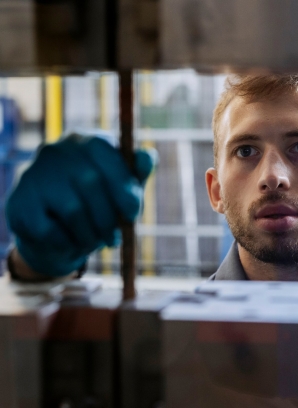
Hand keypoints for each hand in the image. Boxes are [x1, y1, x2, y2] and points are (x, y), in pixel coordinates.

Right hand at [6, 134, 155, 276]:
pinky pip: (51, 231)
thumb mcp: (122, 190)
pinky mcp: (19, 204)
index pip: (104, 150)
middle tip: (115, 239)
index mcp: (86, 141)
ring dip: (90, 235)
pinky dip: (68, 244)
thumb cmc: (97, 206)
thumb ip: (136, 174)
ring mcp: (32, 175)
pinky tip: (71, 243)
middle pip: (90, 182)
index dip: (123, 185)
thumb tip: (147, 156)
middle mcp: (56, 151)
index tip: (133, 213)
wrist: (56, 234)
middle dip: (109, 218)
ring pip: (73, 210)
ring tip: (96, 242)